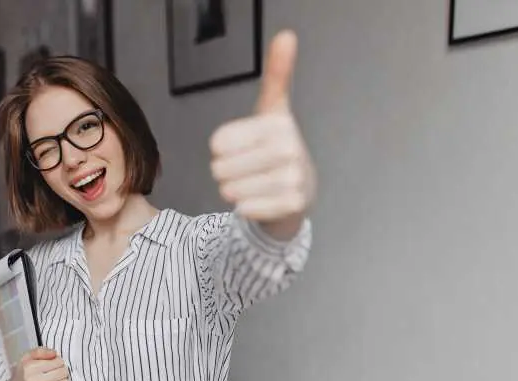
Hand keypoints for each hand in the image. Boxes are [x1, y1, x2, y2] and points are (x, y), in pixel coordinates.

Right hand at [1, 347, 69, 380]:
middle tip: (56, 374)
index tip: (54, 365)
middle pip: (63, 373)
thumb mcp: (26, 359)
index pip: (58, 361)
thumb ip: (40, 351)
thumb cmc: (23, 376)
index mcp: (29, 368)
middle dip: (62, 372)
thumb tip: (55, 354)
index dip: (58, 362)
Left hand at [209, 30, 316, 237]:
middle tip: (247, 170)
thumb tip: (286, 34)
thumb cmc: (276, 149)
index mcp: (278, 123)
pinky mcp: (292, 205)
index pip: (218, 143)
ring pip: (231, 190)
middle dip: (226, 173)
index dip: (221, 150)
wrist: (299, 193)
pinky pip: (246, 209)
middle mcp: (289, 149)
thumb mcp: (273, 110)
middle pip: (221, 168)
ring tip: (252, 185)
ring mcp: (293, 179)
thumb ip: (276, 75)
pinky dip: (246, 208)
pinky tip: (259, 200)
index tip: (242, 148)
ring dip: (234, 191)